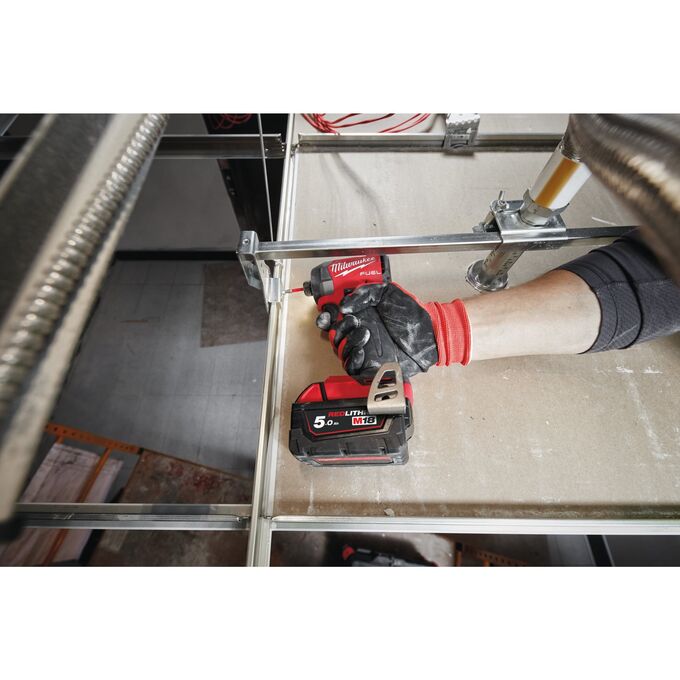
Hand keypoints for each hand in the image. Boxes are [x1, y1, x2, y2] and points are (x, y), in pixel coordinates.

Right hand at [316, 283, 470, 378]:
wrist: (430, 333)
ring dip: (347, 342)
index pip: (334, 319)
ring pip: (341, 351)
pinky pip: (352, 368)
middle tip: (352, 322)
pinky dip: (352, 360)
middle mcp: (359, 333)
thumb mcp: (387, 292)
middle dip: (339, 329)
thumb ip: (364, 293)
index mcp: (360, 316)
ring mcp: (365, 351)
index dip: (326, 317)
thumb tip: (344, 306)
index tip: (328, 315)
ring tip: (364, 333)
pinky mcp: (371, 367)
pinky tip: (361, 350)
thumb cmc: (412, 314)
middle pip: (334, 336)